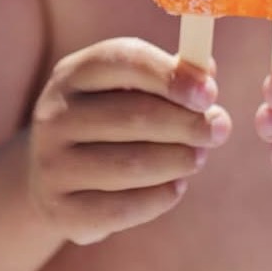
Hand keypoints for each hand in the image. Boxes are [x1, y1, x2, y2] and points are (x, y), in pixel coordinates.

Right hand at [29, 37, 230, 244]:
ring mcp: (52, 164)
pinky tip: (176, 186)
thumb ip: (168, 76)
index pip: (123, 60)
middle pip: (134, 115)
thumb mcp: (126, 89)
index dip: (171, 75)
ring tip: (199, 157)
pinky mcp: (61, 210)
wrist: (51, 178)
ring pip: (131, 164)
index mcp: (73, 73)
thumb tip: (208, 70)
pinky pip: (123, 208)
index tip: (210, 94)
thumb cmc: (107, 122)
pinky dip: (160, 197)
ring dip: (178, 160)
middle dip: (187, 124)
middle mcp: (55, 114)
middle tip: (219, 129)